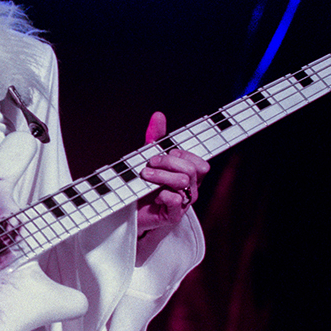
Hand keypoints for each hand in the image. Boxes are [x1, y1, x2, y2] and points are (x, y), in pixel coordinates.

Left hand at [137, 111, 209, 230]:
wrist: (128, 208)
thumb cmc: (143, 183)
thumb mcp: (149, 157)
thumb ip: (156, 138)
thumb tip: (159, 115)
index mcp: (189, 176)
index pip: (202, 164)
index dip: (186, 155)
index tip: (169, 152)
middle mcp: (190, 189)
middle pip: (191, 170)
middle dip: (168, 162)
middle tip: (150, 163)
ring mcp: (183, 203)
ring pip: (183, 182)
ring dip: (161, 175)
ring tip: (145, 175)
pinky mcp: (173, 215)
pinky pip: (175, 199)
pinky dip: (162, 193)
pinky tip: (153, 195)